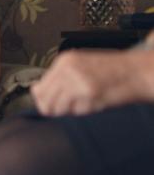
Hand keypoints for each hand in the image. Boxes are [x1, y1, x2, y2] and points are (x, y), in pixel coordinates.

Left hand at [32, 48, 153, 115]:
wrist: (138, 71)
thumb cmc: (114, 71)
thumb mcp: (82, 67)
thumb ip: (61, 78)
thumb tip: (38, 93)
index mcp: (64, 61)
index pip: (39, 88)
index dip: (44, 102)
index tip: (53, 107)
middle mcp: (67, 69)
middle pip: (45, 100)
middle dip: (55, 109)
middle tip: (70, 109)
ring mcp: (77, 80)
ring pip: (58, 108)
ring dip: (70, 112)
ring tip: (85, 105)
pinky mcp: (89, 92)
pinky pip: (76, 112)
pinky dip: (84, 113)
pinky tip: (95, 104)